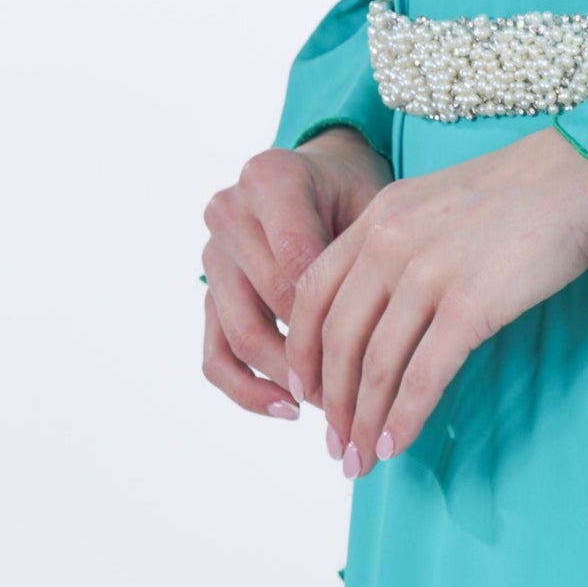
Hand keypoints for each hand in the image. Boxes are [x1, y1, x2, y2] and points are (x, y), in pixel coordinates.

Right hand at [201, 126, 391, 419]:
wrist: (320, 178)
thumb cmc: (354, 192)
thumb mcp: (370, 201)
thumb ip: (363, 253)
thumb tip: (380, 334)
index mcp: (269, 179)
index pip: (299, 262)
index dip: (336, 313)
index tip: (375, 352)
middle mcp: (229, 213)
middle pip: (270, 301)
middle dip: (317, 352)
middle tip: (362, 389)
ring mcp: (212, 255)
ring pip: (240, 335)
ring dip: (286, 378)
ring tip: (331, 405)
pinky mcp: (208, 294)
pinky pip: (216, 355)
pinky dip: (248, 389)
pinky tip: (288, 409)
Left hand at [285, 129, 587, 477]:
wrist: (583, 174)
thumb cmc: (522, 191)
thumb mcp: (437, 202)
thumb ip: (399, 244)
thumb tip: (380, 310)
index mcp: (378, 215)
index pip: (312, 293)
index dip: (303, 350)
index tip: (307, 391)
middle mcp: (391, 242)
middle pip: (337, 337)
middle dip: (332, 402)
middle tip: (336, 443)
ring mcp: (429, 273)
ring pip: (375, 364)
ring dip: (363, 421)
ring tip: (362, 459)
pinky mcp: (470, 304)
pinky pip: (423, 374)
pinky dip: (405, 417)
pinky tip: (397, 444)